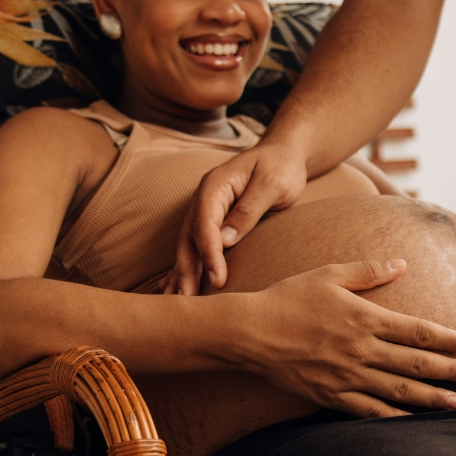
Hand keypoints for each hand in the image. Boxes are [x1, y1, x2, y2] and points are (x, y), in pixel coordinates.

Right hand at [165, 142, 308, 294]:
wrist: (282, 155)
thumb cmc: (280, 167)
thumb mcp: (272, 184)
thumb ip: (249, 210)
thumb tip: (226, 240)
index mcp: (215, 186)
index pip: (205, 223)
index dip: (209, 253)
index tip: (216, 279)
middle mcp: (204, 199)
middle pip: (189, 236)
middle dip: (187, 269)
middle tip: (187, 300)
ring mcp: (205, 210)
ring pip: (188, 244)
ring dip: (182, 271)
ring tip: (178, 300)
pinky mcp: (213, 221)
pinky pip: (195, 244)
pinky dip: (185, 265)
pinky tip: (172, 286)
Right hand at [230, 259, 455, 417]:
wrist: (250, 332)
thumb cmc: (288, 297)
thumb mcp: (329, 274)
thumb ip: (368, 271)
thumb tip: (402, 263)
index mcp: (364, 317)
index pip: (415, 329)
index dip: (444, 338)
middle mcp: (360, 349)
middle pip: (414, 363)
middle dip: (448, 371)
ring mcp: (347, 376)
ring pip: (398, 391)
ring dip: (430, 398)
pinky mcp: (330, 395)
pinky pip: (369, 411)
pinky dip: (394, 418)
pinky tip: (413, 422)